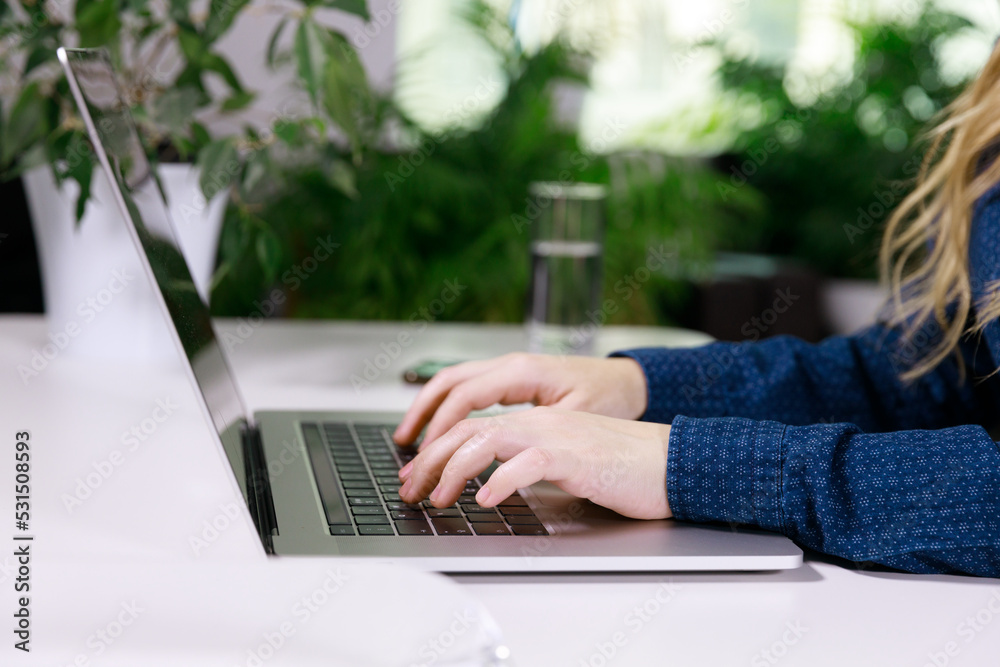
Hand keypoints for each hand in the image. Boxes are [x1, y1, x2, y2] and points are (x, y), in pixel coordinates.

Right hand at [392, 353, 647, 445]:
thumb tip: (500, 452)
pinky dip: (445, 407)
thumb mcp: (576, 416)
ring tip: (408, 440)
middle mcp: (508, 365)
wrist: (626, 380)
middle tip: (405, 450)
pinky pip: (466, 388)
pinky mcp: (509, 379)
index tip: (429, 455)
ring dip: (426, 410)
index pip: (466, 396)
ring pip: (452, 383)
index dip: (442, 427)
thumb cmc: (608, 397)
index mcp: (521, 371)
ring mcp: (506, 369)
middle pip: (449, 384)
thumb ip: (538, 431)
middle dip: (421, 416)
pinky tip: (438, 429)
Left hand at [398, 407, 671, 519]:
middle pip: (467, 431)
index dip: (435, 451)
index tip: (414, 476)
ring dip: (454, 470)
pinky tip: (486, 501)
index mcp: (532, 421)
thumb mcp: (562, 462)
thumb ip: (525, 464)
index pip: (470, 428)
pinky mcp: (574, 455)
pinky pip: (527, 463)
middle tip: (408, 489)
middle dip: (429, 460)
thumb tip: (485, 484)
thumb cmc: (618, 466)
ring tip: (438, 497)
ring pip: (487, 441)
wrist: (667, 461)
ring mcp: (554, 435)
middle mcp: (537, 421)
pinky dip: (501, 481)